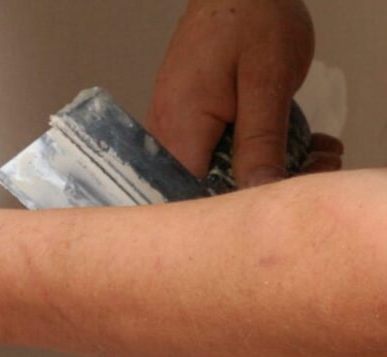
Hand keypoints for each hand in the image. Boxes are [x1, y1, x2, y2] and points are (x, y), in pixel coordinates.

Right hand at [147, 0, 338, 184]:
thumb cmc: (250, 21)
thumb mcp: (267, 81)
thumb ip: (261, 140)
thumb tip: (257, 190)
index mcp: (180, 128)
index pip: (192, 196)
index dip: (234, 207)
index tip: (283, 195)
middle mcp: (167, 134)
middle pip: (205, 189)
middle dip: (263, 187)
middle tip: (318, 165)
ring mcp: (176, 128)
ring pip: (217, 173)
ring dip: (268, 170)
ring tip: (316, 152)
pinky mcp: (190, 121)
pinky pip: (219, 154)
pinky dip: (258, 153)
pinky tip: (295, 144)